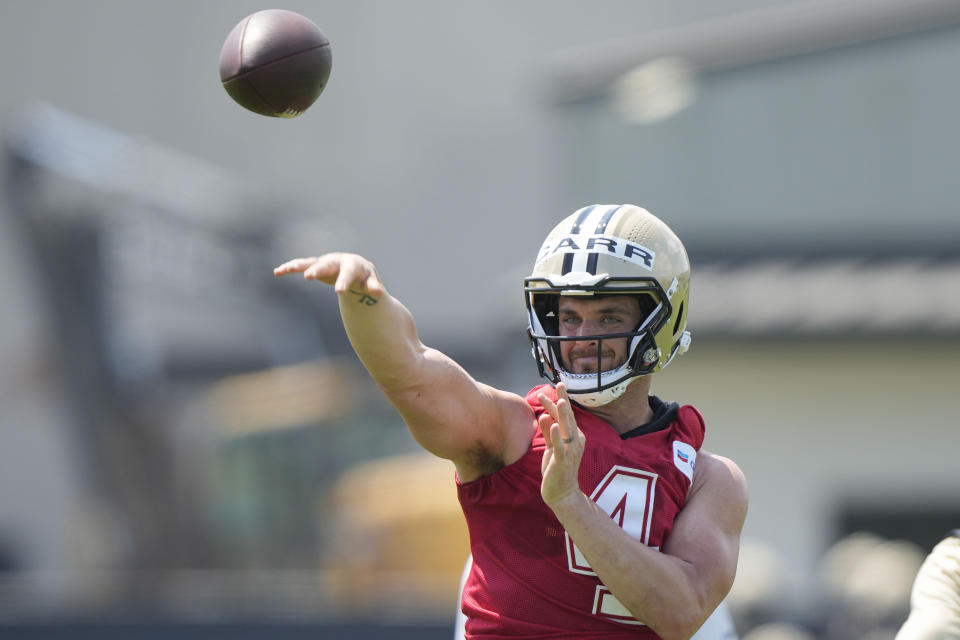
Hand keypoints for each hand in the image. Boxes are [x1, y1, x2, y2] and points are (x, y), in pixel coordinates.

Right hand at [274, 253, 384, 300]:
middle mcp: (338, 260)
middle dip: (319, 270)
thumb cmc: (366, 279)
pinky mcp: (317, 265)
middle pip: (327, 264)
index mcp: (353, 265)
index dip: (344, 281)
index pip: (349, 272)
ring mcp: (326, 262)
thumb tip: (380, 293)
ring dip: (299, 266)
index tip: (339, 291)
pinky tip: (277, 272)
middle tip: (309, 277)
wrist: (359, 271)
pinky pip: (302, 265)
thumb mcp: (371, 284)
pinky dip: (291, 267)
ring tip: (284, 270)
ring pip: (311, 262)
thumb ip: (374, 287)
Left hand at [537, 383, 584, 506]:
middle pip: (568, 417)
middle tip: (559, 384)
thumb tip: (544, 415)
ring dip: (563, 414)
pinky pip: (559, 446)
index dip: (558, 401)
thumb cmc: (557, 469)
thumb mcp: (552, 448)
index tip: (553, 386)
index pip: (565, 415)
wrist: (562, 493)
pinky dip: (556, 434)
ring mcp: (570, 451)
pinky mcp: (562, 460)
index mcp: (574, 436)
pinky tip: (552, 423)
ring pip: (566, 429)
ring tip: (559, 400)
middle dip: (563, 400)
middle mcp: (575, 441)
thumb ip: (549, 433)